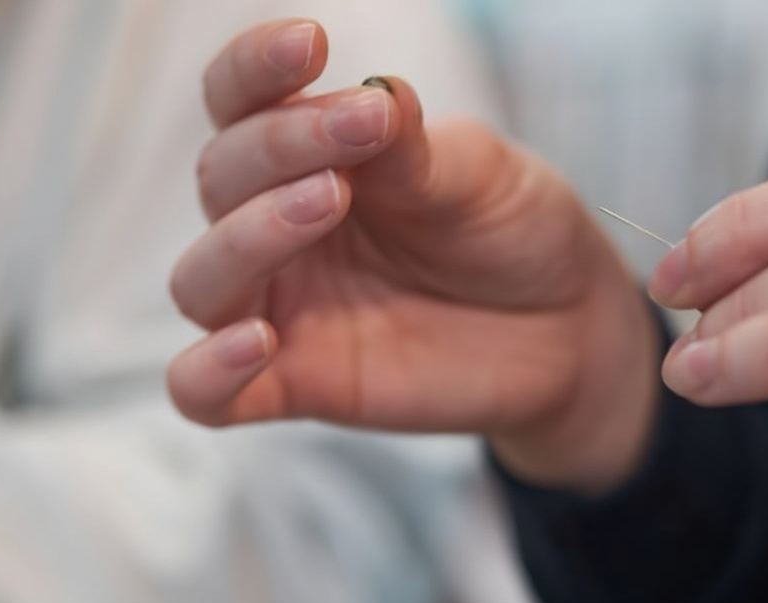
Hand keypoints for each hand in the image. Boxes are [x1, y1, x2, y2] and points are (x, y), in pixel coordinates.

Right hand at [167, 20, 658, 490]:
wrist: (567, 329)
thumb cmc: (510, 233)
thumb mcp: (474, 176)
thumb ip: (410, 150)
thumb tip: (371, 96)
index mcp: (306, 157)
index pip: (238, 103)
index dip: (253, 68)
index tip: (312, 44)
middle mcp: (275, 229)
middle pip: (219, 179)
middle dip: (278, 147)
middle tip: (360, 132)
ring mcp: (279, 309)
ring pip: (200, 280)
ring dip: (246, 237)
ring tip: (327, 202)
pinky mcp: (292, 386)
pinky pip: (204, 394)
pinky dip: (208, 372)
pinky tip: (257, 342)